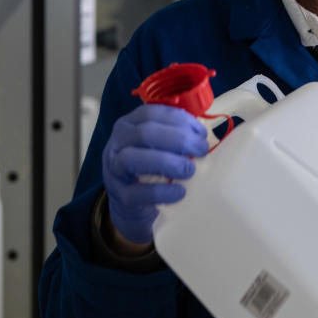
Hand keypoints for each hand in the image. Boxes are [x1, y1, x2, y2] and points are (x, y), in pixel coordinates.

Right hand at [102, 104, 209, 244]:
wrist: (131, 204)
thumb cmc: (150, 168)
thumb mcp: (158, 146)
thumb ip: (175, 135)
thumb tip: (203, 134)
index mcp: (129, 125)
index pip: (151, 113)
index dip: (179, 120)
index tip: (201, 132)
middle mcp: (118, 143)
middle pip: (145, 133)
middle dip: (179, 140)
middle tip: (201, 150)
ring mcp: (114, 169)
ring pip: (134, 159)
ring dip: (168, 162)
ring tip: (190, 170)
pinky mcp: (120, 195)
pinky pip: (137, 192)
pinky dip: (162, 191)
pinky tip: (180, 192)